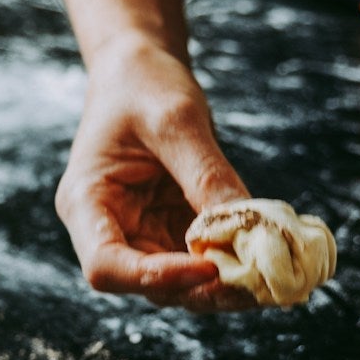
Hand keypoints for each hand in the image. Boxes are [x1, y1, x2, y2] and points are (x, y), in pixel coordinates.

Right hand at [57, 43, 250, 307]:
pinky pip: (200, 263)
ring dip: (224, 286)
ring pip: (180, 284)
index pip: (106, 266)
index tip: (210, 266)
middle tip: (259, 280)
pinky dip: (234, 266)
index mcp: (86, 202)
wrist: (140, 71)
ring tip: (273, 275)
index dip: (156, 277)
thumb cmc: (144, 85)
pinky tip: (269, 258)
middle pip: (148, 286)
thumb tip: (247, 230)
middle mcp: (109, 230)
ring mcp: (140, 235)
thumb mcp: (176, 120)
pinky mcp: (170, 231)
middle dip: (202, 288)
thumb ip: (206, 175)